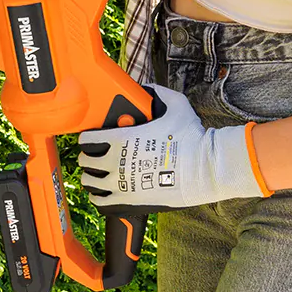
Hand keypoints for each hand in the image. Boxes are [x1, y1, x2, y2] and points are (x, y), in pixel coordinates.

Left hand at [77, 84, 268, 209]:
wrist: (206, 170)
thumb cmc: (192, 138)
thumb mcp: (176, 105)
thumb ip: (158, 93)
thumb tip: (147, 89)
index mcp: (121, 139)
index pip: (87, 140)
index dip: (86, 138)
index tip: (89, 138)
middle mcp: (116, 162)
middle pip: (85, 162)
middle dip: (87, 157)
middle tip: (92, 156)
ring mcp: (122, 184)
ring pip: (90, 183)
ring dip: (90, 178)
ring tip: (95, 175)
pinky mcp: (131, 201)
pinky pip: (102, 202)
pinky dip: (98, 198)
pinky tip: (101, 194)